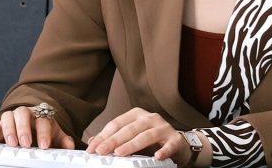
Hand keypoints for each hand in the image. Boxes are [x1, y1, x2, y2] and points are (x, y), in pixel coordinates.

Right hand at [0, 105, 75, 149]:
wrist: (29, 124)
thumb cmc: (42, 130)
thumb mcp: (53, 134)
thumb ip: (62, 140)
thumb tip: (70, 146)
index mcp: (40, 115)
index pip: (43, 120)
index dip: (44, 133)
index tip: (44, 146)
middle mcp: (25, 114)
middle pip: (23, 114)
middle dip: (24, 129)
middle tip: (26, 144)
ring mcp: (10, 118)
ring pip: (8, 117)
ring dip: (9, 130)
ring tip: (12, 144)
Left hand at [86, 107, 201, 164]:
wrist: (179, 144)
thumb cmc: (153, 140)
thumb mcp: (131, 136)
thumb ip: (114, 138)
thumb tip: (92, 142)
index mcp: (137, 115)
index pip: (117, 124)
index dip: (103, 136)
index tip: (92, 148)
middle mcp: (150, 118)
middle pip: (130, 128)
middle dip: (114, 140)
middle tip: (101, 151)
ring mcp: (164, 128)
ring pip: (147, 135)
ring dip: (133, 144)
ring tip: (120, 153)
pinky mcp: (176, 139)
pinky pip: (170, 145)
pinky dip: (164, 150)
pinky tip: (157, 156)